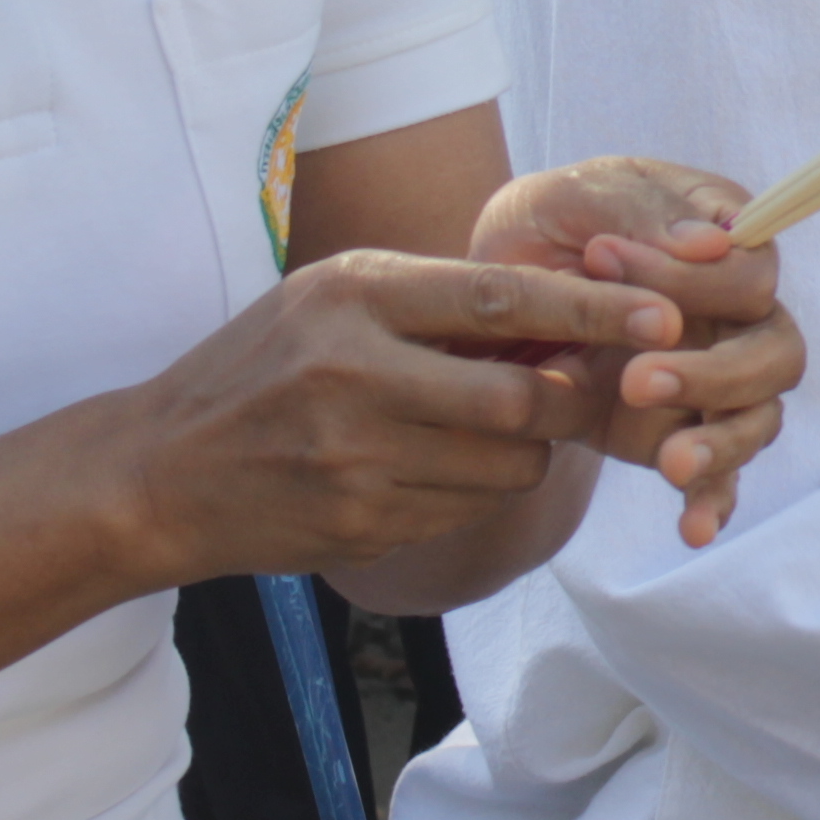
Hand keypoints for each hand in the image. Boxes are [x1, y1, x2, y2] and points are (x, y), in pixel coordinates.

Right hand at [108, 245, 681, 586]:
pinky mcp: (359, 525)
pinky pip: (463, 512)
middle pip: (520, 400)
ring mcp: (355, 458)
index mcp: (354, 295)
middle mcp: (355, 372)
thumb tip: (566, 313)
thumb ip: (435, 302)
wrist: (158, 473)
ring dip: (523, 455)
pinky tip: (427, 470)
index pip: (502, 297)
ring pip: (505, 468)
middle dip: (566, 403)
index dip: (593, 309)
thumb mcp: (332, 300)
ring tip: (486, 432)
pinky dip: (471, 493)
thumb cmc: (262, 369)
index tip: (661, 314)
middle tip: (581, 392)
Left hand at [466, 154, 801, 546]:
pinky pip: (716, 477)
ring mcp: (712, 379)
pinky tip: (692, 529)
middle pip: (776, 354)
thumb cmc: (544, 225)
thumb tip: (715, 240)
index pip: (752, 271)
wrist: (487, 298)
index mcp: (722, 242)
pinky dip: (711, 502)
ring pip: (758, 419)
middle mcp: (734, 314)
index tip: (603, 261)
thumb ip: (642, 210)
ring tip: (670, 464)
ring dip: (721, 444)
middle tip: (636, 380)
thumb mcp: (576, 197)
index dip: (697, 279)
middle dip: (715, 374)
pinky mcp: (677, 432)